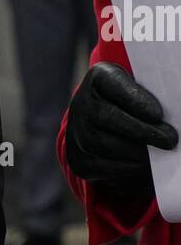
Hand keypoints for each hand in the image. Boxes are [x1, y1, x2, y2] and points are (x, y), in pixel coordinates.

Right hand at [66, 62, 177, 190]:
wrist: (105, 122)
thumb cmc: (133, 103)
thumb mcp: (139, 89)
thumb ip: (148, 98)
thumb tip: (164, 119)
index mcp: (99, 77)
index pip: (113, 84)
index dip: (135, 100)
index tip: (158, 115)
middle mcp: (81, 102)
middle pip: (107, 117)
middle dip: (141, 131)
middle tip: (169, 139)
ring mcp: (75, 131)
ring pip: (104, 144)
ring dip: (136, 152)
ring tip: (160, 153)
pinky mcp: (77, 157)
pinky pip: (99, 165)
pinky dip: (125, 167)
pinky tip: (143, 164)